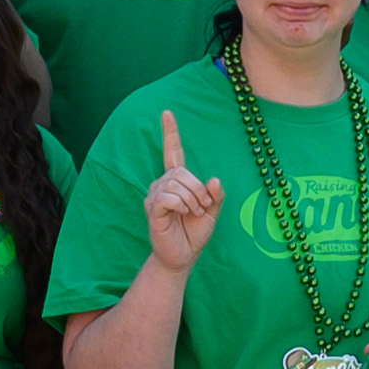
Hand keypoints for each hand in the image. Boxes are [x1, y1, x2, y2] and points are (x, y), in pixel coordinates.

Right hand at [139, 107, 224, 272]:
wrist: (184, 256)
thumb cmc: (195, 233)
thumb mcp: (212, 212)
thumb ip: (215, 195)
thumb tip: (214, 179)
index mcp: (177, 181)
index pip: (172, 151)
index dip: (170, 133)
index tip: (167, 113)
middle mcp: (162, 184)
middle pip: (182, 172)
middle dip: (198, 190)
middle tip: (202, 207)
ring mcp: (155, 196)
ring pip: (176, 184)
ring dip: (192, 200)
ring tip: (192, 213)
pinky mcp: (152, 209)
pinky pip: (169, 197)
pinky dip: (181, 205)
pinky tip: (181, 215)